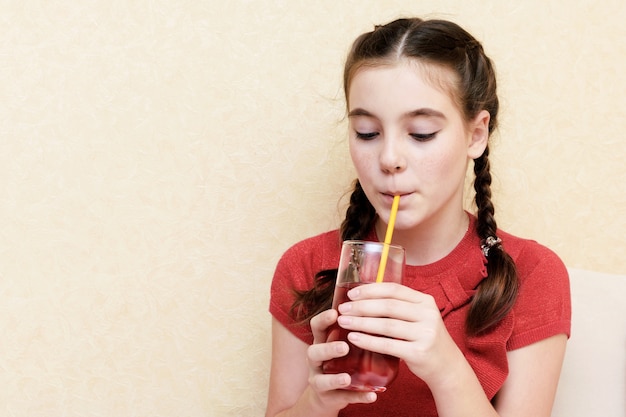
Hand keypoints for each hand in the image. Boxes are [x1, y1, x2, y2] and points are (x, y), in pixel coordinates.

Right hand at [304, 309, 377, 412]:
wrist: (329, 393)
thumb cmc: (341, 361)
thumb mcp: (344, 345)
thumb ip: (357, 332)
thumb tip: (387, 315)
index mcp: (322, 342)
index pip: (317, 327)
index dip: (323, 319)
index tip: (335, 313)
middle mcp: (316, 361)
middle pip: (314, 352)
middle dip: (328, 349)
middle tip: (344, 347)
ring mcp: (320, 380)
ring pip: (321, 380)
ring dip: (335, 379)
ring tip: (347, 378)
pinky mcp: (329, 398)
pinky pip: (343, 398)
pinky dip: (358, 397)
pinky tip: (372, 396)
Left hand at [335, 282, 460, 385]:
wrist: (446, 367)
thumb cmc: (424, 339)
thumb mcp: (418, 318)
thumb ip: (399, 307)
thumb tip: (363, 297)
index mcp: (426, 301)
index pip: (394, 289)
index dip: (370, 290)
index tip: (351, 294)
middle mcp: (428, 314)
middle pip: (388, 306)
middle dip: (362, 306)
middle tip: (343, 308)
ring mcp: (426, 334)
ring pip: (387, 325)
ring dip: (361, 322)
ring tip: (344, 322)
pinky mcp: (419, 352)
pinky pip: (388, 345)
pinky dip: (369, 341)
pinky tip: (354, 338)